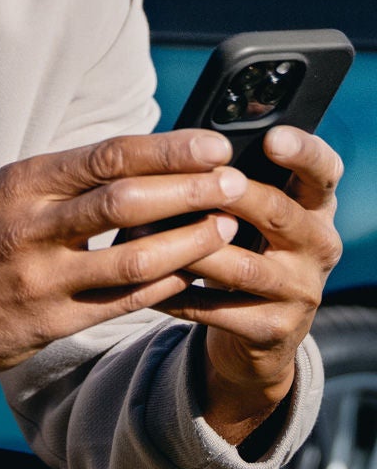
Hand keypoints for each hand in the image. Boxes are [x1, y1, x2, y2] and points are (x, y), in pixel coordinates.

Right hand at [0, 129, 247, 413]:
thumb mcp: (2, 194)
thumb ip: (63, 178)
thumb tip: (140, 155)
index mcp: (20, 184)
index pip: (106, 156)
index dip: (168, 150)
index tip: (214, 145)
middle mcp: (29, 228)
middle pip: (126, 200)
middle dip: (189, 189)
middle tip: (234, 182)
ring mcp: (41, 279)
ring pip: (132, 257)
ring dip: (188, 241)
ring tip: (226, 228)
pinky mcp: (51, 323)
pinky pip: (122, 302)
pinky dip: (164, 284)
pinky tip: (193, 272)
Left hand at [157, 127, 343, 445]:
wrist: (261, 330)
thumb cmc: (248, 248)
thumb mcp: (256, 214)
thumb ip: (238, 180)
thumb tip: (190, 143)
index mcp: (316, 206)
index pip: (324, 171)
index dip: (303, 152)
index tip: (272, 138)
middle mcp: (319, 245)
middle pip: (280, 212)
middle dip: (235, 194)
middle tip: (199, 179)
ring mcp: (301, 290)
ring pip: (244, 266)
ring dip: (193, 249)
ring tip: (146, 233)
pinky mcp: (276, 329)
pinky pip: (219, 310)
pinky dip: (177, 294)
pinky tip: (145, 281)